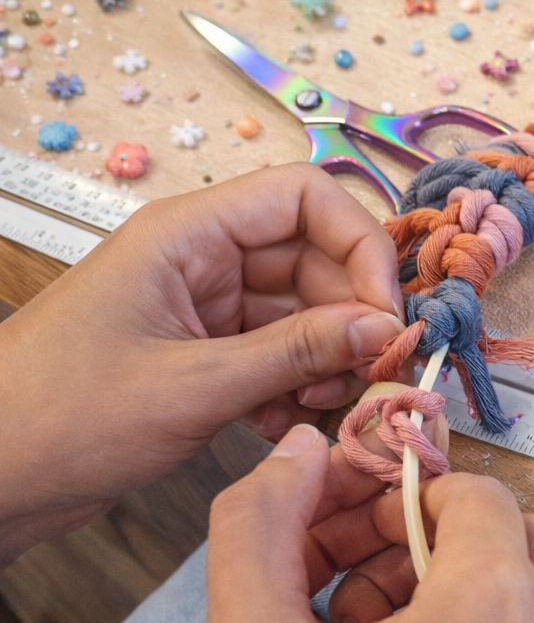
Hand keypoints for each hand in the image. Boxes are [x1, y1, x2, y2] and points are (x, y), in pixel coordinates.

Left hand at [0, 163, 403, 562]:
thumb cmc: (59, 417)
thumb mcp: (194, 385)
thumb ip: (297, 353)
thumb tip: (384, 328)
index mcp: (187, 234)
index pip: (305, 197)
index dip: (359, 244)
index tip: (384, 313)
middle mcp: (199, 259)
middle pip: (314, 258)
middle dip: (350, 316)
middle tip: (372, 375)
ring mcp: (200, 307)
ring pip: (301, 311)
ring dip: (325, 359)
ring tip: (319, 406)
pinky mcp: (199, 354)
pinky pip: (274, 353)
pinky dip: (292, 386)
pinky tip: (281, 424)